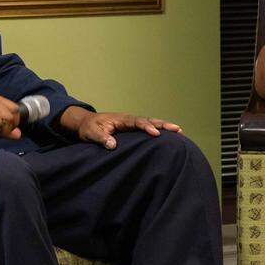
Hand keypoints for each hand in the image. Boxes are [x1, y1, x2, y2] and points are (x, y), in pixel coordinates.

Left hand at [62, 109, 182, 149]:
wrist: (85, 123)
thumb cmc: (88, 128)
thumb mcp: (91, 133)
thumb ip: (101, 138)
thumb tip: (113, 145)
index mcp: (121, 119)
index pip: (137, 122)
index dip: (147, 127)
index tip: (156, 134)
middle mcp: (128, 119)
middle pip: (149, 120)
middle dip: (163, 125)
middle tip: (178, 129)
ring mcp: (131, 123)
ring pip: (150, 123)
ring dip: (164, 126)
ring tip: (179, 131)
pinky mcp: (131, 128)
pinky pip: (147, 127)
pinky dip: (158, 129)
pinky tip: (167, 135)